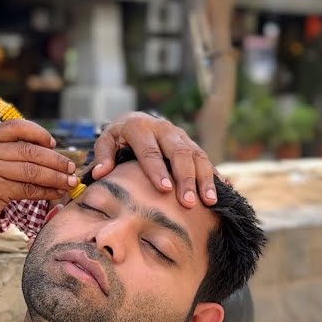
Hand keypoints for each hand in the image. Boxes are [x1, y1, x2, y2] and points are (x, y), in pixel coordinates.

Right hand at [0, 120, 78, 239]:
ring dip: (55, 177)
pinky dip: (45, 191)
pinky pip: (27, 188)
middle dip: (55, 160)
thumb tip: (49, 152)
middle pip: (29, 150)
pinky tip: (55, 194)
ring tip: (69, 183)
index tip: (54, 145)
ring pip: (31, 170)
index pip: (17, 127)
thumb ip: (9, 155)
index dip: (39, 134)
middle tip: (71, 168)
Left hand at [90, 112, 216, 207]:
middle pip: (178, 154)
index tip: (164, 189)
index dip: (158, 170)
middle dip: (185, 179)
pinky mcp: (191, 143)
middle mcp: (164, 129)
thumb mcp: (106, 141)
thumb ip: (103, 156)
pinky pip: (205, 158)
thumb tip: (100, 174)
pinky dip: (214, 174)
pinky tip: (222, 191)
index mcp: (140, 128)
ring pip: (196, 156)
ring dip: (204, 179)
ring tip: (208, 201)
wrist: (137, 119)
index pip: (150, 151)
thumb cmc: (119, 137)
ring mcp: (181, 136)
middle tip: (188, 202)